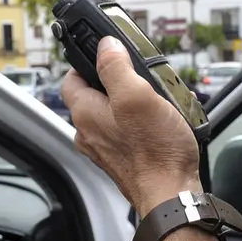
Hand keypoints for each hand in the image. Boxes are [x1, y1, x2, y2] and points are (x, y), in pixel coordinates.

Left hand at [61, 36, 200, 216]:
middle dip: (118, 83)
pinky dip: (142, 124)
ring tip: (158, 102)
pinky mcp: (123, 161)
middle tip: (141, 79)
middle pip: (94, 96)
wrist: (171, 194)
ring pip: (113, 115)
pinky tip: (164, 123)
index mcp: (85, 113)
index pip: (70, 78)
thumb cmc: (156, 151)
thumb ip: (116, 66)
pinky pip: (128, 133)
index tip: (108, 56)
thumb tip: (105, 45)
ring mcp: (106, 149)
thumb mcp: (137, 95)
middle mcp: (89, 133)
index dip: (86, 62)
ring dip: (133, 104)